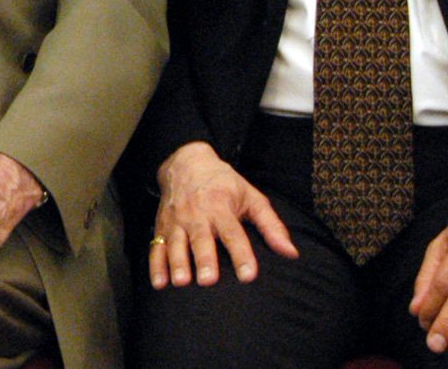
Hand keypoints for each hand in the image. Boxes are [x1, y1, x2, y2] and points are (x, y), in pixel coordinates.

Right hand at [150, 141, 297, 287]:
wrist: (186, 162)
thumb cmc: (224, 184)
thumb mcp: (251, 197)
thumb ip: (271, 226)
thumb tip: (291, 253)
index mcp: (221, 207)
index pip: (233, 233)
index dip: (242, 254)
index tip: (248, 276)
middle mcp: (197, 214)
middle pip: (201, 239)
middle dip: (204, 259)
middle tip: (207, 280)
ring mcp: (176, 220)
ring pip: (176, 243)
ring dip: (177, 263)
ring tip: (181, 282)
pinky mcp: (162, 226)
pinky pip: (156, 247)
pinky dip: (155, 265)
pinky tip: (159, 283)